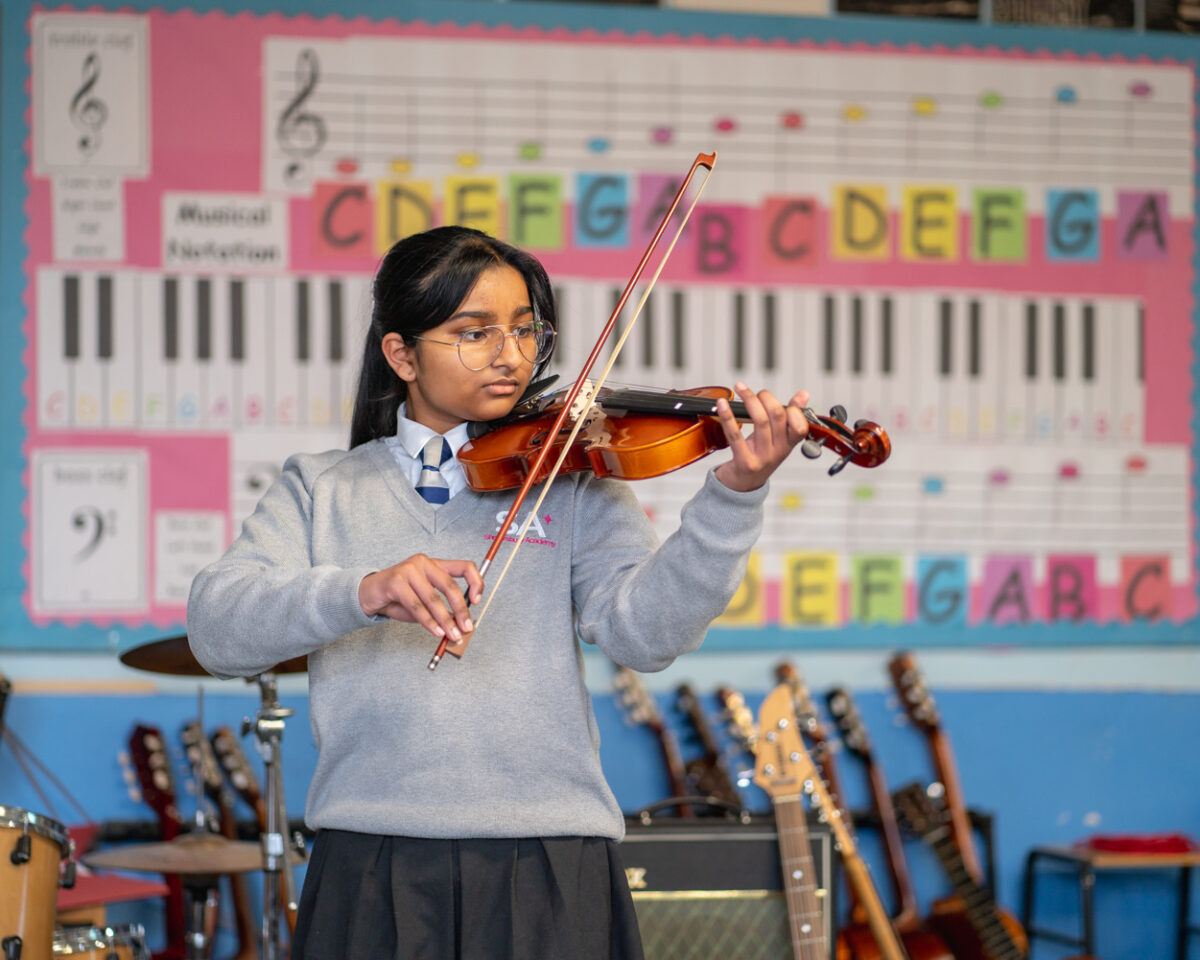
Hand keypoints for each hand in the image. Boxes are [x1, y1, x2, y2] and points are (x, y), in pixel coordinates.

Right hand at [358, 555, 481, 644]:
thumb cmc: (399, 598)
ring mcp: (409, 570)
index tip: (477, 601)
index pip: (465, 567)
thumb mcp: (425, 603)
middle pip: (450, 585)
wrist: (368, 595)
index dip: (476, 583)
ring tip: (452, 635)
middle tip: (466, 627)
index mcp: (435, 564)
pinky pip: (417, 606)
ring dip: (445, 620)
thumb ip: (443, 609)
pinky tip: (436, 632)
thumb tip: (463, 625)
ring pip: (433, 598)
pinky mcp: (396, 581)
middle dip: (460, 610)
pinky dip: (428, 622)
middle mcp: (424, 562)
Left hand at [712, 383, 809, 492]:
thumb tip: (804, 394)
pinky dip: (728, 416)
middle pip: (777, 417)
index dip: (794, 410)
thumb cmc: (760, 456)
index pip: (800, 426)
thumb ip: (791, 417)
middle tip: (758, 392)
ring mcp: (762, 457)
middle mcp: (778, 451)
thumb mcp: (779, 439)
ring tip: (741, 388)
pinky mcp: (744, 462)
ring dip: (749, 399)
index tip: (781, 401)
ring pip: (760, 421)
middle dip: (766, 398)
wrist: (743, 485)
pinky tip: (722, 404)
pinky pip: (736, 435)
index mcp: (789, 445)